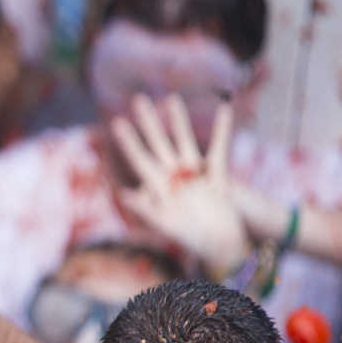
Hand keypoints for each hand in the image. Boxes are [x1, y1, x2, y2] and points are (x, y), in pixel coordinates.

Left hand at [111, 95, 248, 274]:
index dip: (129, 142)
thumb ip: (145, 208)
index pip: (139, 159)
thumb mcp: (166, 224)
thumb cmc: (191, 238)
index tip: (118, 122)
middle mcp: (174, 177)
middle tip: (138, 98)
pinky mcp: (216, 175)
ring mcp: (194, 174)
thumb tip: (123, 192)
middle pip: (158, 144)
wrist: (221, 245)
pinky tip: (224, 109)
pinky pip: (219, 149)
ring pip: (184, 141)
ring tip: (171, 97)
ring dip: (177, 121)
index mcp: (158, 188)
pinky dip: (222, 130)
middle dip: (148, 123)